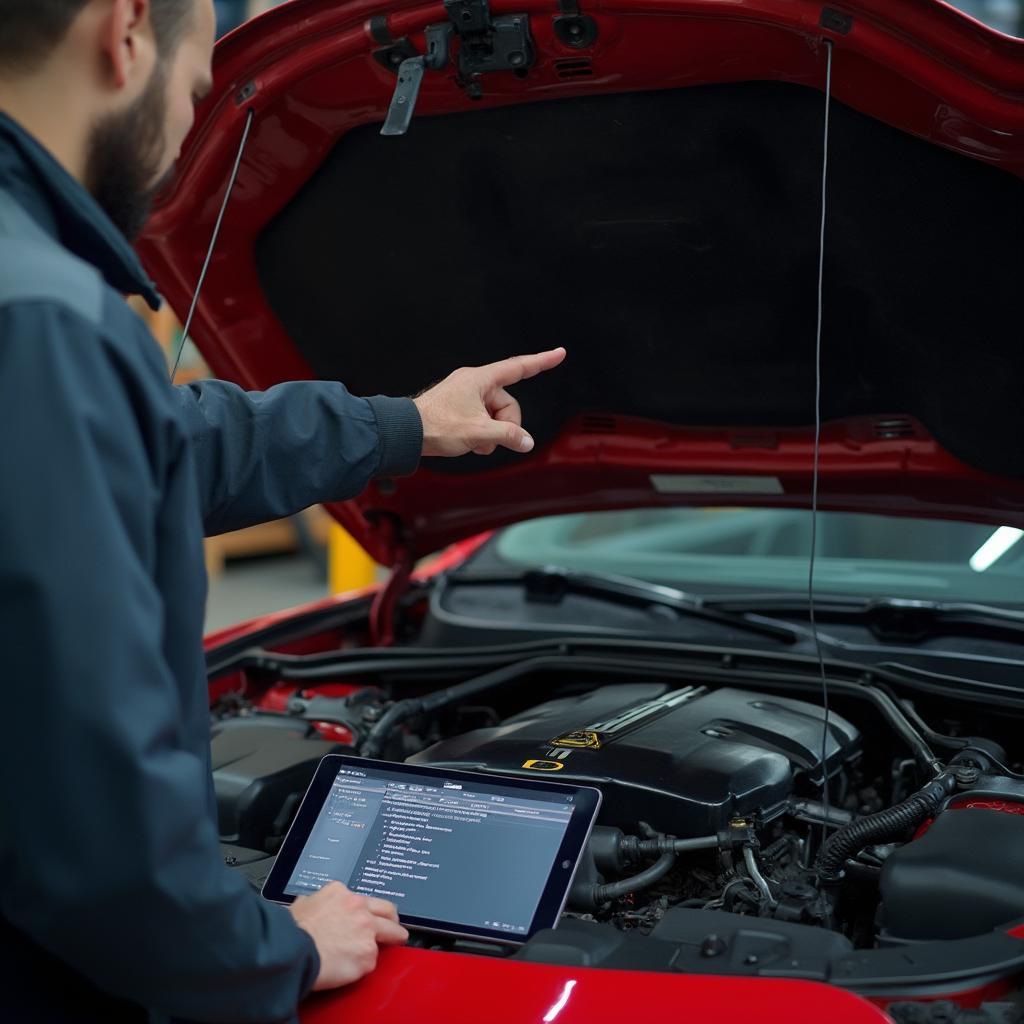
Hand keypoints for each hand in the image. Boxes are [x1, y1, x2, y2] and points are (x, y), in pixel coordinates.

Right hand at [289, 882, 408, 990]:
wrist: (292, 951)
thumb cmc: (292, 931)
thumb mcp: (303, 903)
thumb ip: (316, 901)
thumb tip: (311, 904)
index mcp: (343, 894)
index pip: (364, 899)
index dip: (368, 909)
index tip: (370, 915)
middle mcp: (359, 908)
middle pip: (388, 911)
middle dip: (393, 920)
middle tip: (396, 927)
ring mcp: (367, 931)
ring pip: (389, 934)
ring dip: (391, 940)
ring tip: (394, 944)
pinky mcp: (368, 955)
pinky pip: (371, 961)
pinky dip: (364, 965)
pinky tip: (356, 967)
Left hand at [413, 348, 566, 456]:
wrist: (406, 433)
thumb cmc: (436, 425)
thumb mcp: (479, 432)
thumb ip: (507, 436)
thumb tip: (525, 440)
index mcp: (480, 379)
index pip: (518, 368)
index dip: (541, 362)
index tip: (558, 353)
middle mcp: (474, 384)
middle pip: (507, 404)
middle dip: (504, 426)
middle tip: (491, 441)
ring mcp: (466, 396)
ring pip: (495, 416)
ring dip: (491, 434)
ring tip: (476, 443)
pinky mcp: (459, 409)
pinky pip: (482, 420)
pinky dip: (481, 435)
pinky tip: (471, 444)